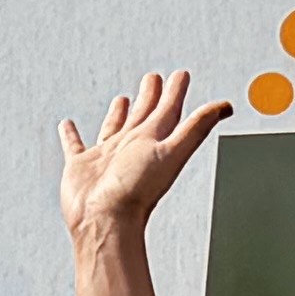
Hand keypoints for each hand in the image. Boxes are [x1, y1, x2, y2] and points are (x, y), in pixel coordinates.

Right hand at [58, 69, 226, 246]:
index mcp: (152, 142)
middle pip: (143, 115)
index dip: (175, 92)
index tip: (180, 75)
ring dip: (118, 113)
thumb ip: (197, 126)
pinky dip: (71, 135)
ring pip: (113, 128)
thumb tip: (227, 106)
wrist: (105, 220)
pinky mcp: (81, 166)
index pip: (168, 111)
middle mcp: (131, 148)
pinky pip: (75, 145)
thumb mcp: (172, 150)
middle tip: (153, 78)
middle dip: (150, 96)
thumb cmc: (137, 191)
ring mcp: (106, 157)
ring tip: (122, 99)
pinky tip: (67, 125)